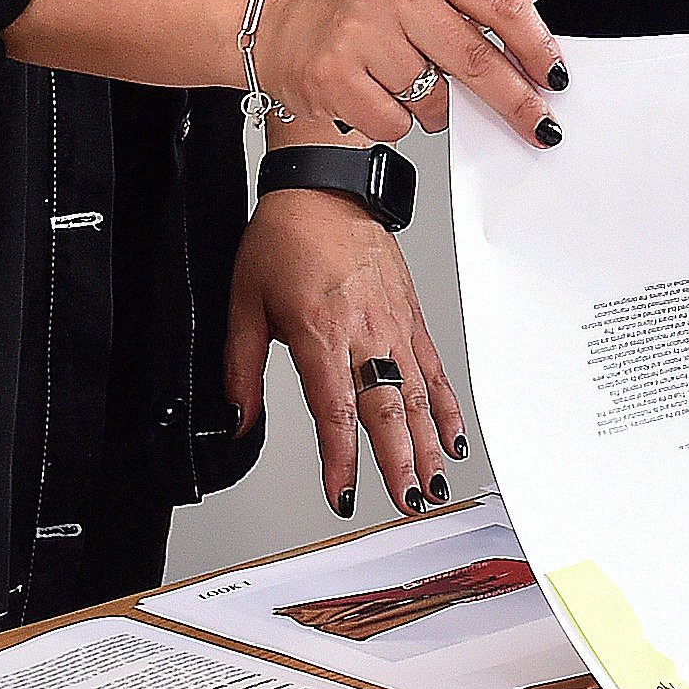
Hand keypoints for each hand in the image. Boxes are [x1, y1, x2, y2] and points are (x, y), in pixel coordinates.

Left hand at [227, 188, 465, 518]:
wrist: (325, 186)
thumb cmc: (286, 236)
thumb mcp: (244, 303)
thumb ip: (239, 369)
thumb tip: (237, 419)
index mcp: (319, 331)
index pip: (334, 409)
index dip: (340, 459)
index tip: (342, 494)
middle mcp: (363, 331)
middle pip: (387, 409)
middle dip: (399, 463)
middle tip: (409, 503)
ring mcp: (393, 324)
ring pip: (416, 395)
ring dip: (428, 444)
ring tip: (435, 483)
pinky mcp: (410, 316)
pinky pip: (433, 368)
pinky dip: (445, 405)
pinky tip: (452, 436)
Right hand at [250, 0, 559, 146]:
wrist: (268, 11)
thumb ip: (461, 7)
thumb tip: (523, 61)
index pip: (499, 0)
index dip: (536, 44)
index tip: (553, 72)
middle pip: (476, 57)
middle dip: (515, 100)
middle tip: (538, 122)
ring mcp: (358, 33)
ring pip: (434, 98)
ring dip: (435, 107)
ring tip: (403, 81)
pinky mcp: (333, 77)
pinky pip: (396, 122)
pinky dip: (395, 119)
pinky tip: (372, 93)